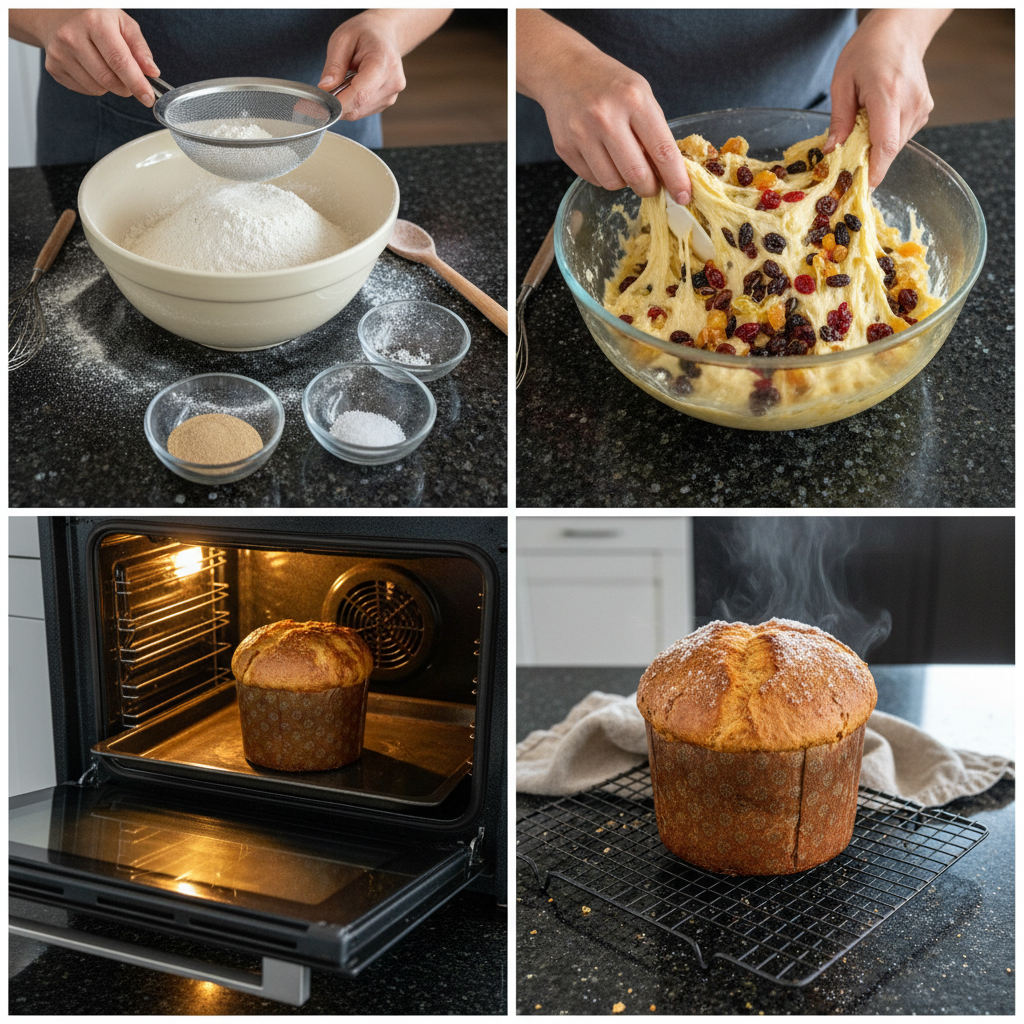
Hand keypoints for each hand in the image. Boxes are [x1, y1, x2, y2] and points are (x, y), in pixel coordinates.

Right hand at [10, 8, 159, 106]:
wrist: (55, 14)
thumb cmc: (95, 19)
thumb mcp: (122, 23)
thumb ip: (140, 48)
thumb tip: (152, 72)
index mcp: (94, 22)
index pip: (119, 61)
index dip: (136, 83)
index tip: (148, 97)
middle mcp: (72, 37)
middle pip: (108, 80)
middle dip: (126, 87)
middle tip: (130, 80)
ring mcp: (59, 53)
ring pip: (97, 88)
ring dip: (110, 86)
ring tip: (106, 66)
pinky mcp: (53, 67)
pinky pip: (85, 90)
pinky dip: (95, 85)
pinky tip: (91, 67)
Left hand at [318, 9, 450, 120]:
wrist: (384, 34)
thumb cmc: (364, 33)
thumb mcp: (342, 39)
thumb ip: (333, 65)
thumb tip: (324, 89)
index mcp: (383, 62)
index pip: (361, 94)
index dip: (339, 103)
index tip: (320, 104)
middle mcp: (392, 82)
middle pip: (359, 105)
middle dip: (338, 103)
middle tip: (325, 89)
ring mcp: (392, 94)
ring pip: (360, 111)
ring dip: (345, 103)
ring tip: (343, 81)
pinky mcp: (388, 101)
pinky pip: (364, 110)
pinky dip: (352, 103)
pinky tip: (351, 86)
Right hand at [517, 10, 690, 202]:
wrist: (564, 70)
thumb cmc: (609, 84)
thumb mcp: (640, 94)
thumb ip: (654, 132)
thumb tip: (668, 174)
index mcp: (634, 100)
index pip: (662, 151)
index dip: (676, 179)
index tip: (683, 196)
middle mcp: (606, 117)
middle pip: (636, 175)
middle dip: (649, 187)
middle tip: (651, 185)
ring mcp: (582, 134)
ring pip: (613, 182)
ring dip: (624, 181)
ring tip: (623, 163)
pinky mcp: (565, 147)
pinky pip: (593, 179)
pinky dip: (603, 175)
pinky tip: (603, 156)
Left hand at [826, 9, 951, 187]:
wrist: (900, 30)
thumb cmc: (868, 51)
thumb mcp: (842, 82)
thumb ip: (839, 120)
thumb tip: (832, 152)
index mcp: (888, 95)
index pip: (885, 145)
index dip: (873, 172)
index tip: (859, 189)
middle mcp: (910, 104)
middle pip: (889, 151)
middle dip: (867, 164)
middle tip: (845, 172)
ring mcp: (921, 108)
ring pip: (895, 147)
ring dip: (875, 151)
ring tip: (858, 137)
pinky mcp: (924, 111)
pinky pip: (901, 137)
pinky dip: (884, 139)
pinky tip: (874, 125)